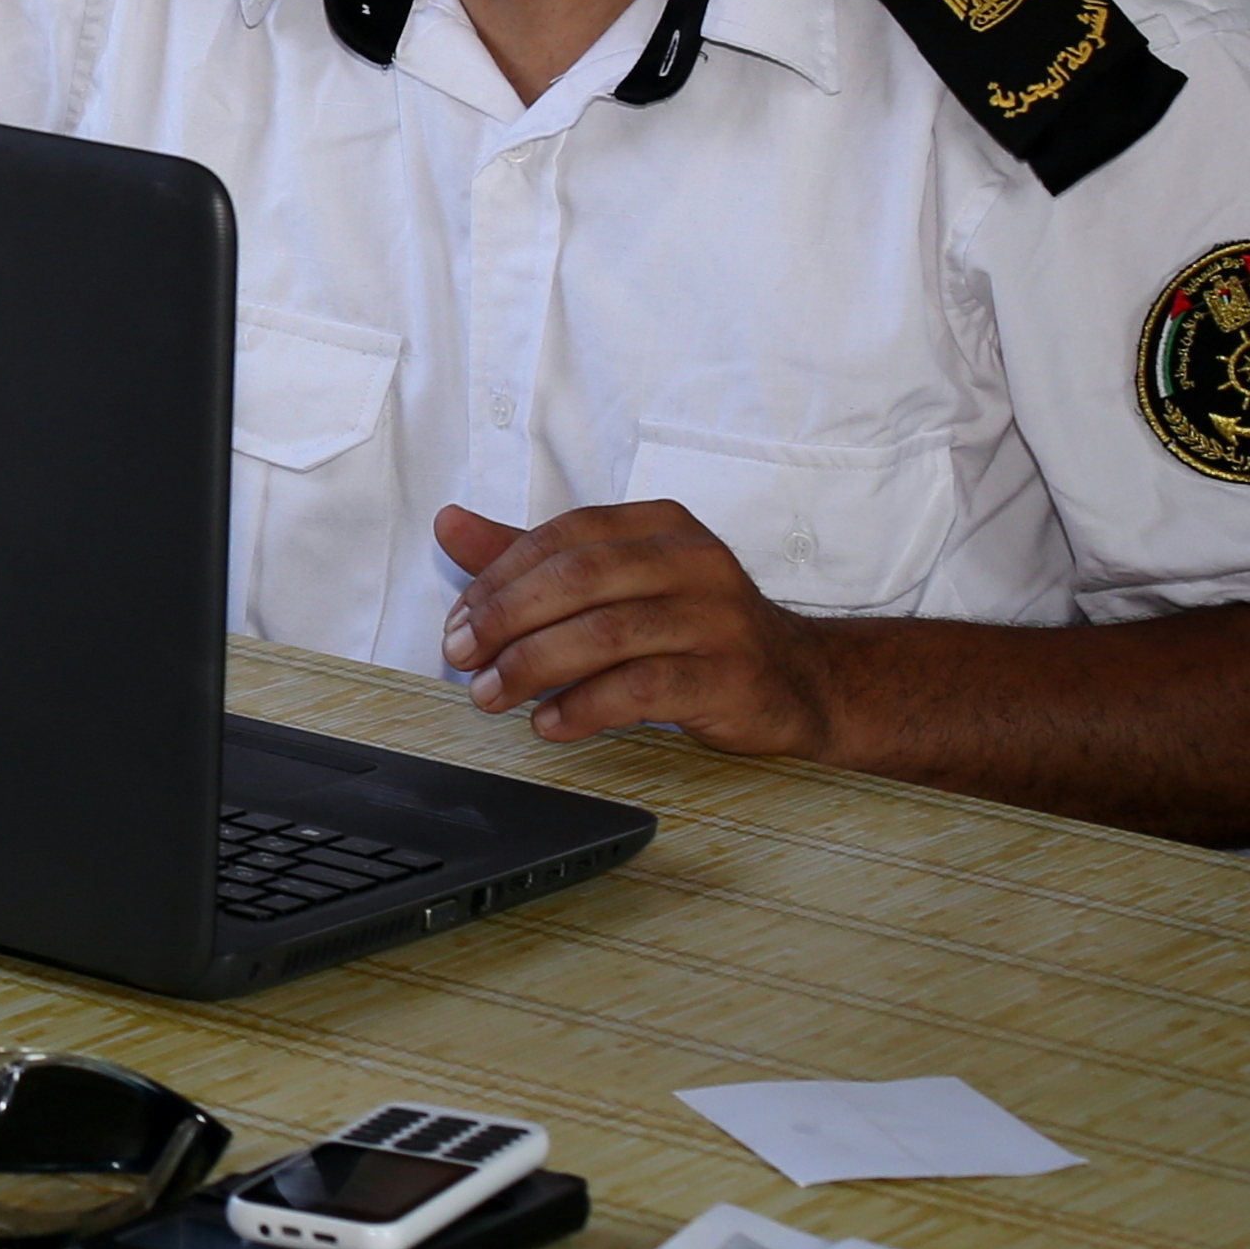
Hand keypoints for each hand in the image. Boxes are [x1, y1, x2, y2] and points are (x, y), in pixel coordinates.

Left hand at [430, 497, 841, 758]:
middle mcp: (693, 561)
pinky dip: (584, 707)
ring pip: (605, 634)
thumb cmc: (693, 628)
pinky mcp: (730, 677)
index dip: (498, 579)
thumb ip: (535, 556)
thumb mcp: (618, 580)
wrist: (800, 682)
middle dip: (505, 621)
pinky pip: (643, 688)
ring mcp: (718, 618)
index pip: (562, 538)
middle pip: (577, 580)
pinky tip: (550, 724)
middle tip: (463, 660)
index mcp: (659, 525)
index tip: (457, 624)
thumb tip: (448, 524)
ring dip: (533, 668)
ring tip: (493, 697)